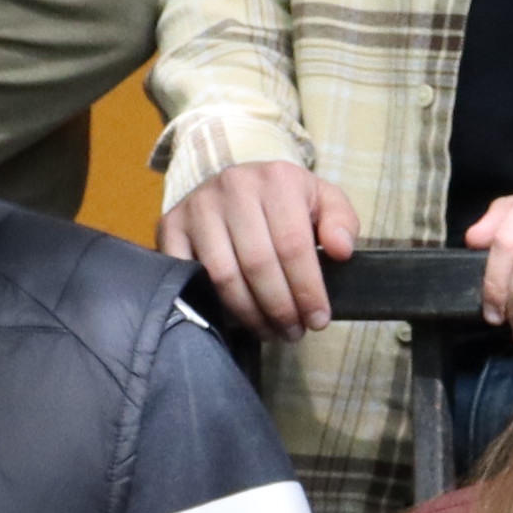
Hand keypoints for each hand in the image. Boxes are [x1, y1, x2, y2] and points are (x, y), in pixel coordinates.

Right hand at [171, 157, 358, 336]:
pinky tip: (234, 318)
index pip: (293, 245)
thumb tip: (340, 250)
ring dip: (249, 313)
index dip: (307, 290)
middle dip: (280, 308)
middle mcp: (233, 186)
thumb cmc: (285, 201)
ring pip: (223, 275)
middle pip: (258, 264)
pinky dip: (212, 303)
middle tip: (293, 333)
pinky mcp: (170, 225)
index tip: (318, 320)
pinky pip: (188, 275)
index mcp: (277, 179)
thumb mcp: (322, 201)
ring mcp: (197, 205)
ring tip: (270, 331)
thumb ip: (341, 222)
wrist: (235, 184)